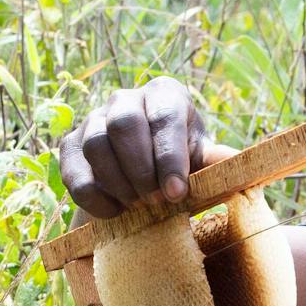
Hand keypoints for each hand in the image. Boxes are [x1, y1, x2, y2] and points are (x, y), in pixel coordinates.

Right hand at [57, 77, 230, 216]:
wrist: (148, 170)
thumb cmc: (182, 160)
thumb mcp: (203, 158)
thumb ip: (216, 160)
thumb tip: (234, 161)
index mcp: (165, 94)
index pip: (165, 118)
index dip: (169, 158)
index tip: (176, 194)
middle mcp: (126, 98)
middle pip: (124, 124)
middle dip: (140, 169)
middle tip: (155, 202)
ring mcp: (94, 118)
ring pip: (95, 144)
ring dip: (117, 182)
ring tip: (137, 207)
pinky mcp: (71, 145)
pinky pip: (73, 169)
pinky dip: (92, 195)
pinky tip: (114, 212)